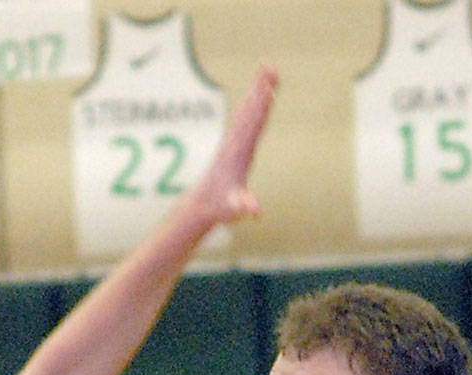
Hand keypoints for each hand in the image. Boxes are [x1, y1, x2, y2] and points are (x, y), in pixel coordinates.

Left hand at [189, 64, 277, 229]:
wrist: (202, 206)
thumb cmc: (220, 208)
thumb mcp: (234, 208)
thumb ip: (243, 206)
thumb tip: (255, 210)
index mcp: (239, 153)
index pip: (252, 125)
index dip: (260, 107)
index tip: (268, 88)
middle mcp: (236, 143)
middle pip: (250, 110)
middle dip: (260, 89)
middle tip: (270, 67)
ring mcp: (235, 142)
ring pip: (247, 110)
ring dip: (257, 90)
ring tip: (267, 70)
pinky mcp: (234, 144)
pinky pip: (245, 118)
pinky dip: (253, 103)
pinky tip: (257, 92)